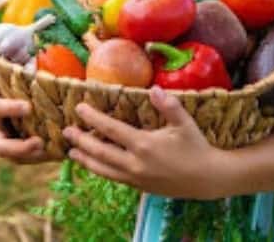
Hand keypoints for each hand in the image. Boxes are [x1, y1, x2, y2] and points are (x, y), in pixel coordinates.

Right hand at [0, 58, 49, 163]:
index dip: (9, 109)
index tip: (28, 107)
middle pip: (1, 146)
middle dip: (20, 148)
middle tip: (40, 143)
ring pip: (15, 157)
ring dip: (34, 157)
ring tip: (56, 152)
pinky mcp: (10, 152)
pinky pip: (25, 159)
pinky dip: (41, 158)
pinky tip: (59, 153)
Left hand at [62, 86, 225, 199]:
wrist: (207, 179)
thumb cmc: (196, 148)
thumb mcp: (185, 124)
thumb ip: (169, 106)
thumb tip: (154, 89)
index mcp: (144, 145)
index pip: (111, 129)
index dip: (93, 118)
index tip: (79, 108)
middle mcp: (135, 163)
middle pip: (100, 151)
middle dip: (81, 140)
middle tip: (66, 131)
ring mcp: (136, 177)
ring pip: (103, 169)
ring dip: (86, 159)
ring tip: (72, 152)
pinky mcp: (139, 186)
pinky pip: (114, 178)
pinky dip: (100, 170)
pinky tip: (94, 164)